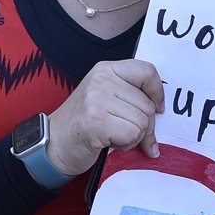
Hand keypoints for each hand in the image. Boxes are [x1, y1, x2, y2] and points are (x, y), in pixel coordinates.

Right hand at [46, 60, 165, 177]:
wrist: (53, 144)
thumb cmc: (83, 123)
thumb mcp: (105, 97)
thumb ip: (129, 94)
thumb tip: (161, 108)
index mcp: (105, 69)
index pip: (148, 71)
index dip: (157, 93)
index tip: (157, 108)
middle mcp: (101, 79)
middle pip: (148, 104)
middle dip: (144, 126)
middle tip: (124, 132)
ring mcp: (97, 99)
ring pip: (143, 122)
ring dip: (133, 137)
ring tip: (112, 135)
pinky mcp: (96, 121)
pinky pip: (132, 135)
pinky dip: (125, 145)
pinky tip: (108, 142)